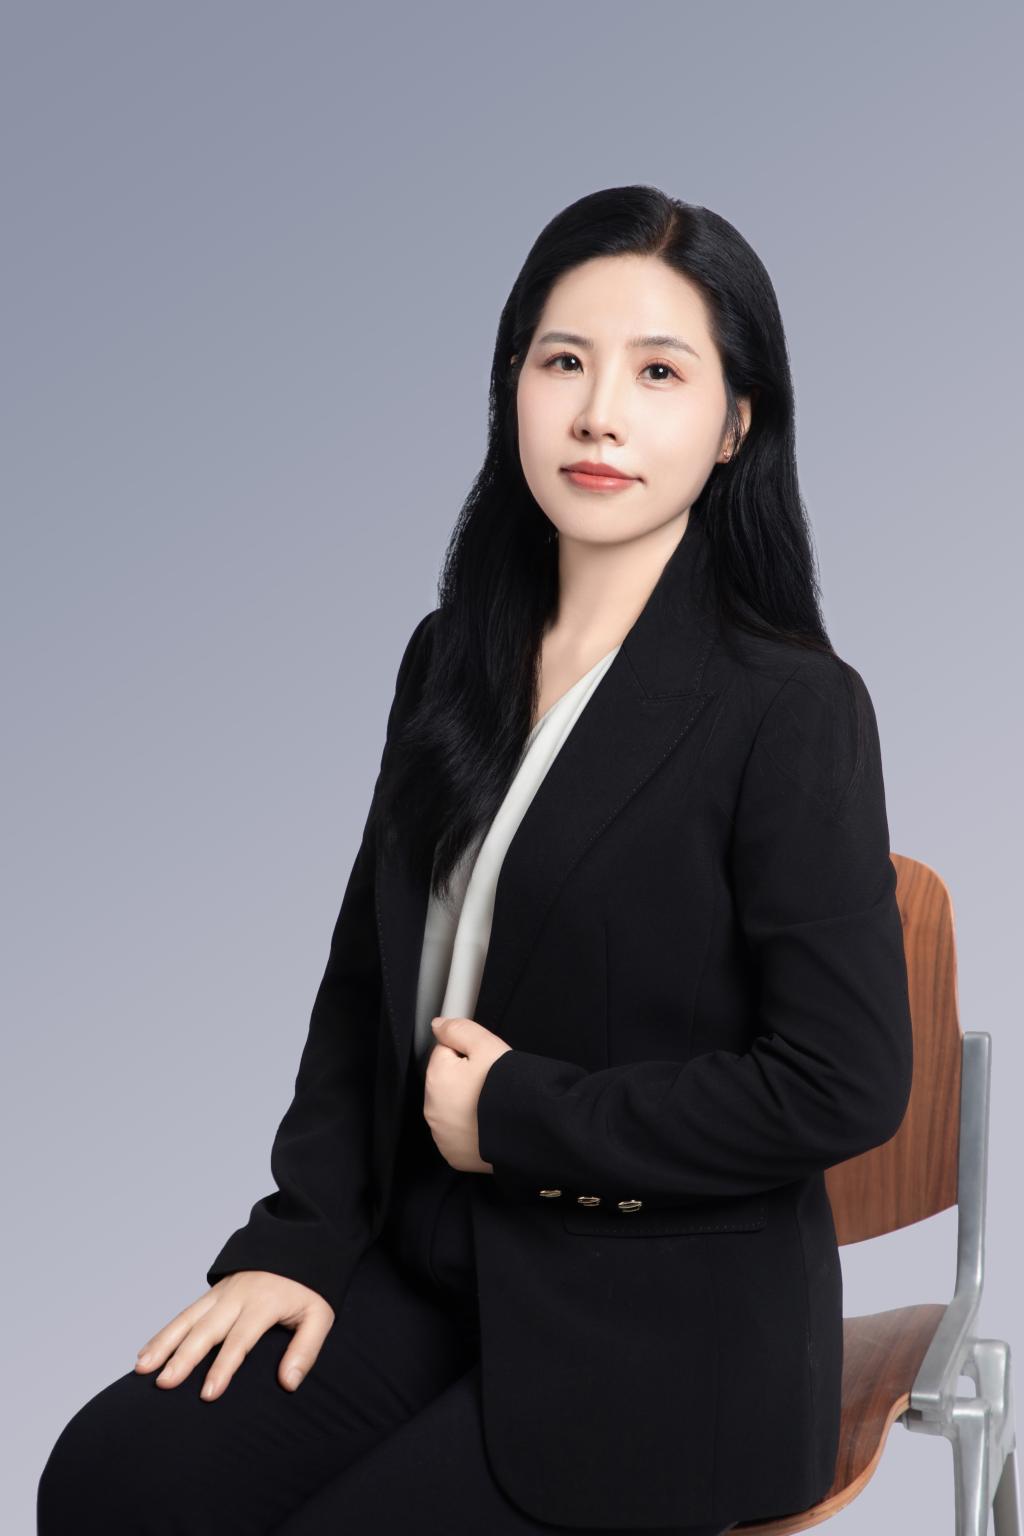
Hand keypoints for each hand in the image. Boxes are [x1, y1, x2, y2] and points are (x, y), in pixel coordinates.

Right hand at [133, 1272, 334, 1400]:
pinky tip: (146, 1353)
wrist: (298, 1244)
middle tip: (164, 1384)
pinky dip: (164, 1333)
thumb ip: (306, 1348)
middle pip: (206, 1328)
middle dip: (183, 1357)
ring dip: (163, 1343)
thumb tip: (288, 1383)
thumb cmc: (310, 1287)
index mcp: (264, 1302)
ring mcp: (222, 1292)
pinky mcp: (213, 1293)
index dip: (223, 1367)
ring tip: (143, 1368)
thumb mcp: (320, 1314)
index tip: (207, 1394)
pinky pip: (185, 1313)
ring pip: (187, 1319)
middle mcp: (238, 1295)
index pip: (240, 1338)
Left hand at [425, 1016, 513, 1172]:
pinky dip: (470, 1129)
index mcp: (436, 1077)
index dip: (469, 1053)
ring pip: (451, 1109)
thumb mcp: (487, 1046)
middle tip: (491, 1084)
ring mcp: (441, 1134)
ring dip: (466, 1105)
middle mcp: (432, 1108)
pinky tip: (488, 1123)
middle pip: (447, 1082)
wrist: (528, 1131)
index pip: (446, 1052)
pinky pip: (458, 1134)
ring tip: (491, 1104)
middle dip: (465, 1080)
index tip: (485, 1063)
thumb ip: (459, 1029)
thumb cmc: (508, 1089)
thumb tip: (438, 1025)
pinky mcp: (453, 1153)